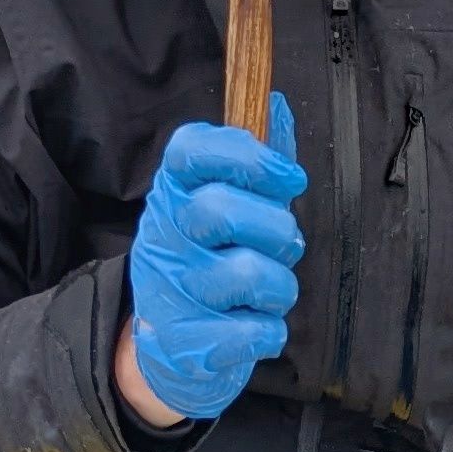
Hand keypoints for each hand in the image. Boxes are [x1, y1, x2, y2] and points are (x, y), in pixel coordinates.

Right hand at [118, 97, 303, 424]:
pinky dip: (268, 331)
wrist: (168, 347)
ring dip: (279, 286)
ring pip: (248, 273)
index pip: (192, 149)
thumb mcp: (222, 204)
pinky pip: (253, 332)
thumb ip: (253, 158)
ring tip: (265, 291)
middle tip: (283, 243)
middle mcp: (165, 236)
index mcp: (173, 192)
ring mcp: (172, 290)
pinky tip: (253, 326)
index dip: (247, 155)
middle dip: (275, 227)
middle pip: (221, 209)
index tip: (287, 176)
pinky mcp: (188, 343)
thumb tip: (276, 104)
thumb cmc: (210, 261)